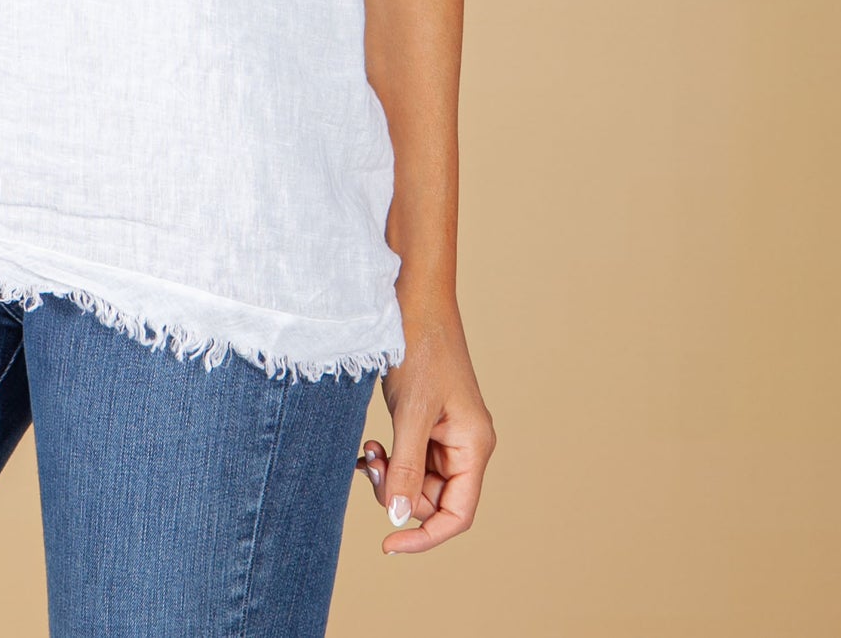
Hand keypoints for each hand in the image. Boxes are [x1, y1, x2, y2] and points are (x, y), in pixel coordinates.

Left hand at [356, 301, 495, 552]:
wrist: (413, 296)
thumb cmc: (421, 346)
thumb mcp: (411, 412)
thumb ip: (407, 467)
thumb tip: (399, 518)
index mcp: (474, 446)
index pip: (458, 514)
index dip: (425, 537)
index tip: (388, 545)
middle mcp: (465, 444)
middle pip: (433, 500)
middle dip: (399, 493)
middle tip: (369, 465)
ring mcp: (446, 433)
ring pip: (417, 480)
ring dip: (389, 474)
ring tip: (366, 450)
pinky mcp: (426, 421)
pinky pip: (408, 458)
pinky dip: (388, 457)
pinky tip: (368, 445)